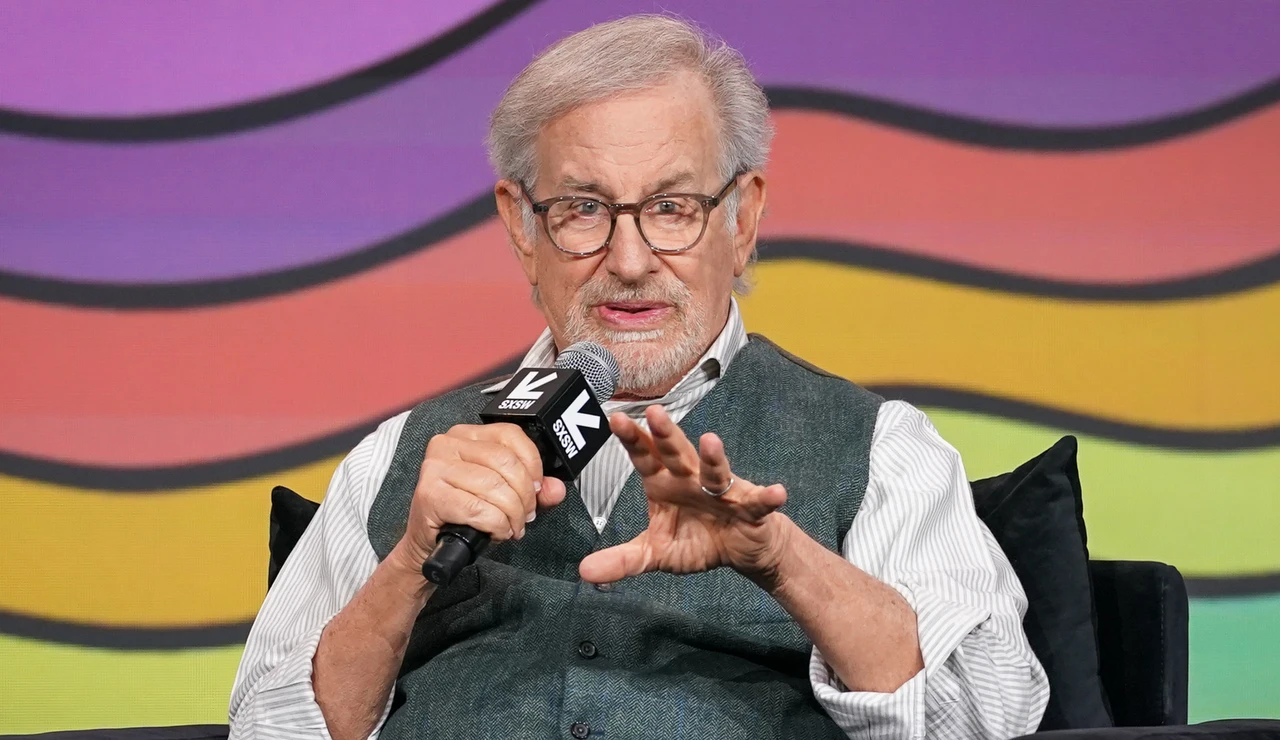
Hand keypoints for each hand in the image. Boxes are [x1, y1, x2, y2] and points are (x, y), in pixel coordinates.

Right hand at [390, 423, 567, 571]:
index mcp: (466, 435)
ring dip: (512, 514)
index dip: (532, 463)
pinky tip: (496, 531)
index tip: (536, 487)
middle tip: (525, 515)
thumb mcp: (504, 496)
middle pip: (505, 462)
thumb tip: (555, 488)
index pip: (510, 434)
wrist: (428, 542)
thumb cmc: (463, 514)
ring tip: (511, 526)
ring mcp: (435, 467)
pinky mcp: (430, 494)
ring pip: (495, 487)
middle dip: (524, 495)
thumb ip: (533, 489)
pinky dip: (496, 525)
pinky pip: (479, 509)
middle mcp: (447, 444)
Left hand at [579, 405, 791, 585]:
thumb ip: (624, 560)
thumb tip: (584, 573)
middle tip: (654, 413)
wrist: (742, 549)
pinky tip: (777, 493)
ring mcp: (722, 491)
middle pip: (678, 453)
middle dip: (667, 435)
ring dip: (714, 457)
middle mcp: (692, 479)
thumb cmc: (698, 540)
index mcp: (665, 484)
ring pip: (715, 471)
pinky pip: (759, 502)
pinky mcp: (750, 507)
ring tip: (710, 441)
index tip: (615, 420)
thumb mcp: (657, 553)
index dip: (633, 440)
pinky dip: (768, 498)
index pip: (645, 458)